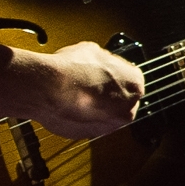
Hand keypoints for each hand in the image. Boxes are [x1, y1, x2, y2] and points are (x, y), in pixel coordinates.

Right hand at [15, 40, 144, 137]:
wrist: (49, 89)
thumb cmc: (73, 69)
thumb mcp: (93, 51)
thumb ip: (104, 62)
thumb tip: (100, 63)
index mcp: (135, 85)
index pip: (131, 79)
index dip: (115, 75)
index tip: (105, 73)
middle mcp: (127, 109)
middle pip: (121, 100)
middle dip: (107, 94)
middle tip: (90, 84)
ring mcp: (109, 126)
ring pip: (104, 114)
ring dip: (93, 106)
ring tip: (75, 92)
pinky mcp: (89, 135)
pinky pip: (87, 124)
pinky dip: (79, 116)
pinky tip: (67, 103)